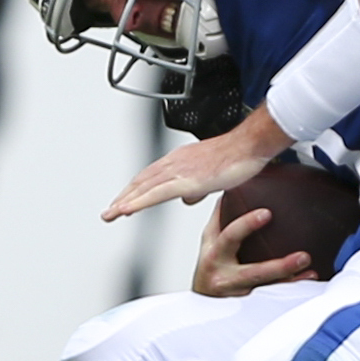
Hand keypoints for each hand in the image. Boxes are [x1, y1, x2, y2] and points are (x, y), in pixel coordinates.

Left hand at [103, 109, 290, 220]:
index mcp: (180, 161)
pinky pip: (156, 194)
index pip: (150, 178)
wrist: (250, 145)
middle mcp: (175, 164)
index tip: (123, 202)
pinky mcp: (187, 181)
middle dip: (123, 198)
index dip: (135, 190)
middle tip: (109, 213)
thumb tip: (189, 198)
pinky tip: (127, 210)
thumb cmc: (239, 156)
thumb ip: (198, 186)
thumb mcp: (214, 176)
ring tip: (111, 215)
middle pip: (141, 182)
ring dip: (125, 202)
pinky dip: (139, 202)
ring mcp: (179, 172)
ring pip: (144, 189)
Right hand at [193, 202, 317, 296]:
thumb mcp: (210, 241)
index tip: (267, 213)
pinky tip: (307, 278)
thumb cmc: (210, 267)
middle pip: (254, 273)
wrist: (202, 302)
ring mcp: (237, 294)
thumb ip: (221, 217)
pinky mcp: (248, 305)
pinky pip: (272, 296)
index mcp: (214, 254)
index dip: (247, 225)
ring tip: (309, 269)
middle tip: (303, 256)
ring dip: (291, 280)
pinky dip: (291, 288)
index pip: (229, 237)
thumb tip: (232, 189)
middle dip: (279, 267)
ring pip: (267, 289)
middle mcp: (224, 276)